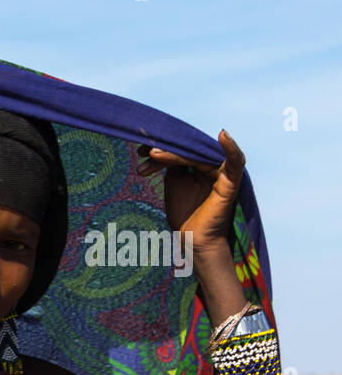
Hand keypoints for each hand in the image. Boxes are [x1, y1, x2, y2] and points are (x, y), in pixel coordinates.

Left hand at [135, 129, 245, 256]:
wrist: (193, 239)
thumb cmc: (185, 212)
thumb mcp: (175, 181)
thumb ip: (173, 162)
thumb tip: (165, 145)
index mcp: (203, 163)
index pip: (182, 149)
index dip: (162, 147)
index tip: (140, 150)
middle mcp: (215, 165)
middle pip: (189, 149)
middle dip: (164, 149)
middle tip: (142, 149)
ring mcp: (223, 173)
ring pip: (199, 155)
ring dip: (175, 153)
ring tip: (153, 153)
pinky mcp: (230, 183)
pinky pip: (235, 163)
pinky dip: (232, 148)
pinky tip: (223, 135)